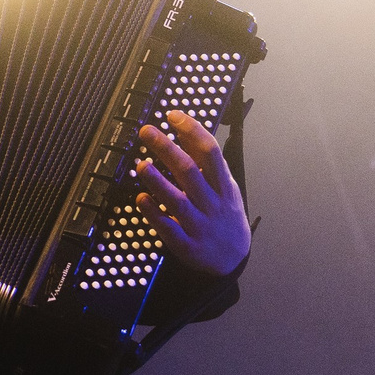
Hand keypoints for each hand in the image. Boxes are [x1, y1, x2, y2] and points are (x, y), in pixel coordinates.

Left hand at [133, 110, 249, 275]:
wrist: (233, 259)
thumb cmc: (225, 215)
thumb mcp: (224, 186)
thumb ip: (206, 162)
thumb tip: (185, 131)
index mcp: (223, 185)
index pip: (210, 152)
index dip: (192, 130)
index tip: (173, 115)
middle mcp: (212, 203)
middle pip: (190, 172)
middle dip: (167, 149)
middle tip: (147, 131)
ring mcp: (200, 225)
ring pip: (178, 201)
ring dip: (157, 181)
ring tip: (141, 164)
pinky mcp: (186, 245)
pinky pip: (168, 228)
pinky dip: (154, 213)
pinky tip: (141, 198)